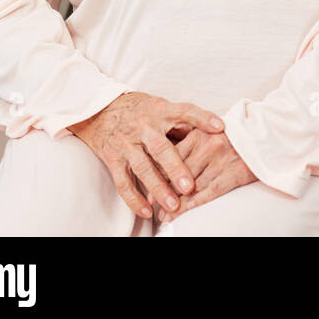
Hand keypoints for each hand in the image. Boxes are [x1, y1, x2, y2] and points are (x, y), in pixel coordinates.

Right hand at [67, 91, 224, 221]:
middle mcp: (142, 126)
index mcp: (159, 110)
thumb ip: (180, 122)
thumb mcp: (159, 107)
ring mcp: (126, 142)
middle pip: (161, 147)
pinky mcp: (112, 158)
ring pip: (143, 167)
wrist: (98, 109)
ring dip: (158, 187)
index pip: (184, 111)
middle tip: (190, 186)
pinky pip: (123, 181)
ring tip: (173, 204)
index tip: (220, 127)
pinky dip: (134, 198)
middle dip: (176, 168)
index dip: (202, 118)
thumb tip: (210, 135)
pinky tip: (146, 211)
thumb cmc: (139, 110)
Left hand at [158, 129, 256, 225]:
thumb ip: (191, 139)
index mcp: (200, 133)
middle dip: (164, 191)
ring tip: (164, 215)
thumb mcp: (209, 130)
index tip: (149, 185)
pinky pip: (210, 191)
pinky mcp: (234, 173)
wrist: (264, 133)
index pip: (172, 155)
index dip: (158, 172)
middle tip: (152, 204)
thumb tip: (167, 157)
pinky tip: (184, 210)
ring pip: (192, 185)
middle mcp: (208, 146)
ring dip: (176, 203)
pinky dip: (195, 203)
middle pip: (179, 172)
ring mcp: (221, 160)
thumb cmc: (235, 133)